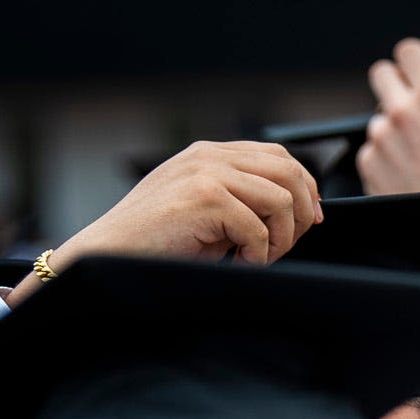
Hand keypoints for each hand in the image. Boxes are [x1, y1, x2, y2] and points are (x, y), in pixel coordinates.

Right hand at [11, 141, 321, 304]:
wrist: (110, 252)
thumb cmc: (156, 240)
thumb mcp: (205, 211)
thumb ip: (242, 199)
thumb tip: (299, 212)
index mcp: (211, 154)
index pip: (279, 157)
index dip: (304, 189)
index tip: (309, 221)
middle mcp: (210, 156)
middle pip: (289, 173)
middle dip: (300, 215)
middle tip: (283, 247)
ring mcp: (207, 173)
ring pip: (281, 201)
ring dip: (280, 239)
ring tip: (257, 258)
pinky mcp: (206, 198)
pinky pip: (258, 230)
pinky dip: (257, 256)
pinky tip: (236, 263)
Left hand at [356, 37, 419, 194]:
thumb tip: (416, 89)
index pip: (409, 52)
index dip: (412, 65)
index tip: (414, 76)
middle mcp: (403, 111)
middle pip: (381, 73)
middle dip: (392, 86)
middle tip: (406, 107)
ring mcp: (381, 137)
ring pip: (379, 119)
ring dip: (392, 133)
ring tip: (418, 162)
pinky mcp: (368, 162)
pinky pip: (372, 149)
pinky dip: (385, 162)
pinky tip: (406, 179)